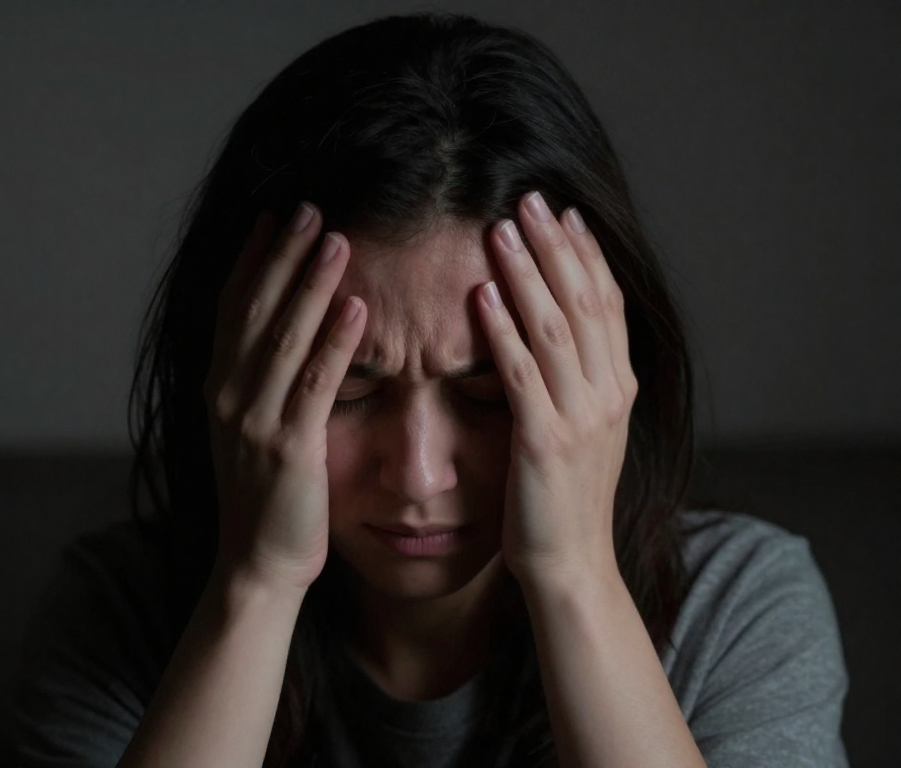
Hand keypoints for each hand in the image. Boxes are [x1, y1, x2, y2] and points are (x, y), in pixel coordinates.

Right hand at [203, 203, 366, 591]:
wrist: (257, 564)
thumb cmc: (266, 496)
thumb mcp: (250, 429)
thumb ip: (259, 381)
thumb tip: (278, 335)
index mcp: (220, 386)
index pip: (234, 307)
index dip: (254, 259)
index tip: (274, 215)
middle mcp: (229, 395)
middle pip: (255, 309)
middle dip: (281, 255)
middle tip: (308, 206)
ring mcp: (254, 421)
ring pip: (283, 338)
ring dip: (309, 284)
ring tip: (335, 237)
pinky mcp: (289, 449)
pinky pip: (316, 385)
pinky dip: (336, 343)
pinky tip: (357, 307)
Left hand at [476, 192, 636, 589]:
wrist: (572, 566)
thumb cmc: (567, 500)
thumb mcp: (588, 433)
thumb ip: (581, 383)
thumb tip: (561, 334)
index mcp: (619, 389)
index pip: (608, 305)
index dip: (586, 256)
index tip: (565, 214)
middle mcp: (609, 395)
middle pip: (585, 302)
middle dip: (557, 247)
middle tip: (532, 199)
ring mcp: (580, 417)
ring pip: (556, 327)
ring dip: (529, 273)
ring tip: (505, 227)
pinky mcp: (543, 441)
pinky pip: (521, 373)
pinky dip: (504, 330)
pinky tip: (484, 294)